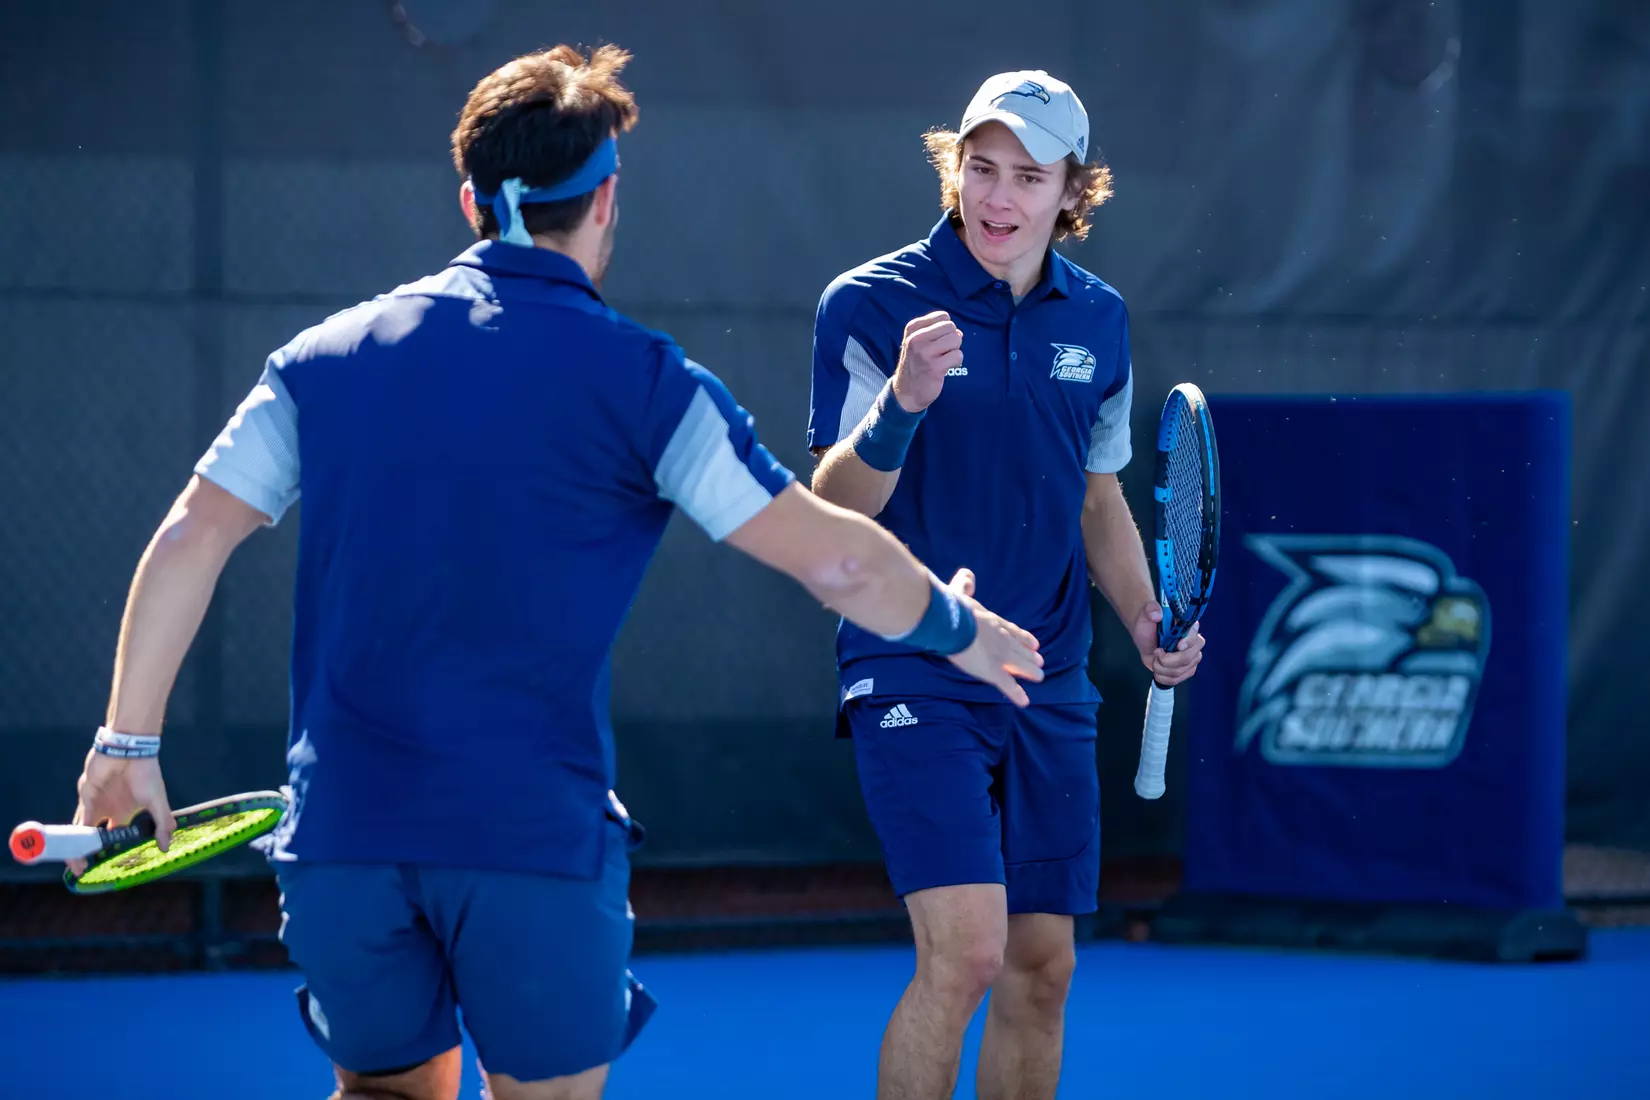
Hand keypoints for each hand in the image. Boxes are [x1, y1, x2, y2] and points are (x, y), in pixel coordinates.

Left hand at [67, 750, 175, 875]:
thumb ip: (163, 823)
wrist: (130, 751)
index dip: (111, 852)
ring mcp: (96, 805)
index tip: (108, 868)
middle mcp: (108, 812)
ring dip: (79, 848)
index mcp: (125, 813)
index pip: (116, 837)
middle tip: (85, 871)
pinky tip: (75, 848)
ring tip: (78, 866)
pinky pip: (79, 820)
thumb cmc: (146, 774)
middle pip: (95, 837)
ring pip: (83, 832)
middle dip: (89, 854)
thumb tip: (167, 847)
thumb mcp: (157, 801)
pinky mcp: (86, 798)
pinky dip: (76, 835)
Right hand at [891, 311, 962, 412]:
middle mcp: (916, 338)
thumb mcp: (918, 342)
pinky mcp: (934, 367)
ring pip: (956, 340)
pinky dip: (956, 362)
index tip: (937, 341)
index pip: (943, 316)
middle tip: (941, 352)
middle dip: (951, 339)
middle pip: (951, 327)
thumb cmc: (917, 364)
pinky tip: (945, 368)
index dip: (946, 329)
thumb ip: (938, 332)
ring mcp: (925, 353)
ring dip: (954, 351)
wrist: (906, 391)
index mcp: (912, 328)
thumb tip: (959, 333)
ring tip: (942, 359)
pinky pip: (958, 356)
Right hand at [943, 568, 1044, 706]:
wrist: (951, 622)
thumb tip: (966, 574)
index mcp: (994, 622)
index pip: (1013, 631)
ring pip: (1020, 666)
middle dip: (1030, 656)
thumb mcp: (960, 592)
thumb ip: (965, 585)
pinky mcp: (993, 671)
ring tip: (1039, 677)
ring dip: (1030, 672)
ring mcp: (1000, 656)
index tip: (1034, 643)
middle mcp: (1002, 639)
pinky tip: (1025, 701)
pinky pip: (1008, 685)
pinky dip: (1017, 694)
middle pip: (1020, 649)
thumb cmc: (954, 608)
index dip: (1024, 638)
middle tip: (1040, 662)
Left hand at [1130, 601, 1204, 687]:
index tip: (1177, 645)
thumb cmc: (1148, 623)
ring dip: (1162, 669)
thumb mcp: (1146, 613)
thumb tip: (1156, 614)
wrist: (1145, 634)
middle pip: (1187, 658)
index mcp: (1188, 627)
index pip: (1195, 637)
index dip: (1187, 643)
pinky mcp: (1185, 669)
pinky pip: (1178, 679)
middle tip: (1156, 653)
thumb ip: (1151, 610)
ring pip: (1181, 671)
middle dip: (1167, 660)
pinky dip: (1164, 678)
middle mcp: (1194, 643)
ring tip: (1155, 660)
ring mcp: (1191, 658)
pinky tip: (1158, 670)